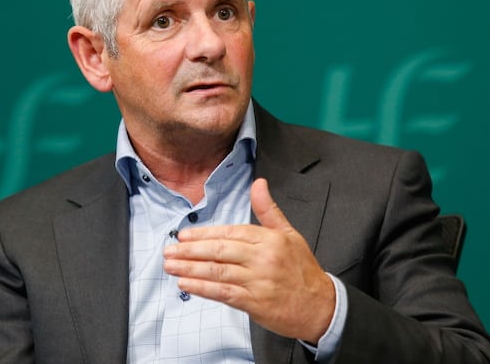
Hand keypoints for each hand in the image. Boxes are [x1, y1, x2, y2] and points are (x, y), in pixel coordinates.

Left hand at [163, 178, 334, 342]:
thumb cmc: (303, 270)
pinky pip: (223, 293)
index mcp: (269, 239)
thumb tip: (258, 183)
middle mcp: (262, 258)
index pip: (230, 233)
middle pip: (220, 251)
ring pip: (217, 272)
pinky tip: (186, 283)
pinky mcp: (254, 303)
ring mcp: (258, 281)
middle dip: (190, 250)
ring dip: (190, 268)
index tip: (183, 235)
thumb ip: (268, 210)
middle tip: (170, 250)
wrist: (320, 306)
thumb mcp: (290, 234)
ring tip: (171, 265)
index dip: (204, 234)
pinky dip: (202, 288)